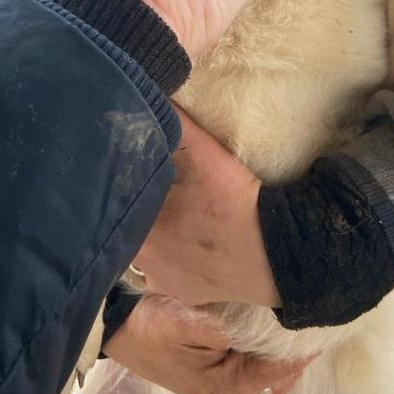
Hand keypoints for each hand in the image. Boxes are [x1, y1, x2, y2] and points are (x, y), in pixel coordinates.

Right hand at [103, 294, 313, 393]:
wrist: (121, 330)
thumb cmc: (153, 325)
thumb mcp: (188, 321)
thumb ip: (228, 328)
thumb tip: (265, 325)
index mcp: (227, 388)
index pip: (279, 369)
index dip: (300, 347)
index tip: (320, 320)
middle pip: (278, 378)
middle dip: (296, 354)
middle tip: (314, 319)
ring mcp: (221, 391)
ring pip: (267, 379)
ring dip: (283, 357)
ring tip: (298, 327)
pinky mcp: (214, 379)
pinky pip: (253, 373)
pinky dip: (267, 358)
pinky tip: (271, 333)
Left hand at [134, 109, 280, 306]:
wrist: (276, 251)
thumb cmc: (234, 201)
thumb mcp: (204, 152)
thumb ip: (176, 123)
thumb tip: (154, 97)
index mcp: (139, 229)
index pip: (116, 206)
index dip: (123, 188)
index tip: (132, 173)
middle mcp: (143, 264)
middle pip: (130, 230)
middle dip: (139, 210)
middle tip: (157, 191)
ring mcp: (164, 283)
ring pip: (149, 254)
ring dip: (156, 237)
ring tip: (174, 216)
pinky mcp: (187, 295)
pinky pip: (171, 274)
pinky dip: (176, 259)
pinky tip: (190, 243)